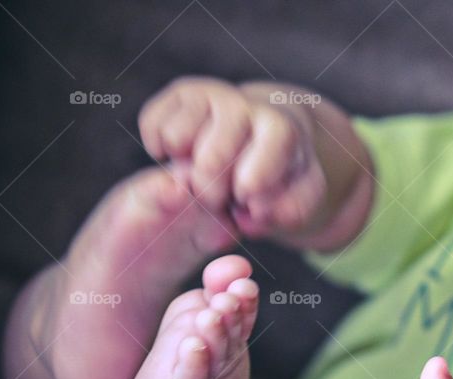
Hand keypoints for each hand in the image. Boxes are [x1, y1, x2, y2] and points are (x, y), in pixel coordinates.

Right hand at [138, 76, 326, 238]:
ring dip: (183, 170)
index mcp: (280, 128)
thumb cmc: (281, 173)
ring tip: (207, 175)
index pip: (271, 144)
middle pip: (211, 158)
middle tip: (221, 202)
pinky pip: (154, 125)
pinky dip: (160, 149)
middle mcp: (244, 104)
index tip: (247, 195)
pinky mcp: (182, 92)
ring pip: (176, 139)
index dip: (258, 173)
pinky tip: (185, 156)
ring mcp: (211, 94)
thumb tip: (255, 212)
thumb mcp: (298, 196)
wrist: (266, 132)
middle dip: (211, 193)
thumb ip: (288, 210)